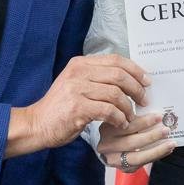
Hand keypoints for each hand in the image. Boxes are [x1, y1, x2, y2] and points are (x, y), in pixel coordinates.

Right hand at [6, 54, 149, 156]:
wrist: (36, 124)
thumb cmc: (60, 108)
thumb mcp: (76, 84)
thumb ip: (97, 78)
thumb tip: (128, 79)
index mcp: (80, 63)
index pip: (115, 60)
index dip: (135, 70)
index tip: (146, 81)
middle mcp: (78, 72)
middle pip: (119, 75)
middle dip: (136, 88)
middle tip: (143, 100)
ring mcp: (77, 89)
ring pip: (116, 94)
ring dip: (128, 108)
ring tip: (129, 117)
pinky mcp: (77, 107)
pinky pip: (108, 111)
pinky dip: (119, 118)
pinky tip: (120, 124)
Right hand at [98, 113, 175, 172]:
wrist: (109, 146)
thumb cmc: (119, 128)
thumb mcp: (121, 118)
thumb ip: (133, 116)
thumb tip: (155, 113)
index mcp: (106, 130)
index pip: (126, 126)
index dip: (144, 122)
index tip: (158, 117)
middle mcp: (107, 146)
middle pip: (131, 143)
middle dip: (151, 136)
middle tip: (166, 130)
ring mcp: (114, 160)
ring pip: (137, 157)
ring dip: (157, 150)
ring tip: (170, 143)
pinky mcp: (124, 169)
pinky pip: (142, 164)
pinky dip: (156, 156)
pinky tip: (166, 150)